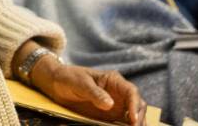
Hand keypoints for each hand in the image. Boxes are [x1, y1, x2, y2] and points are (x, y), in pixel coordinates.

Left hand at [31, 57, 145, 125]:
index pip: (131, 92)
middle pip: (137, 105)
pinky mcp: (109, 116)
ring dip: (136, 125)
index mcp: (114, 81)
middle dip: (139, 119)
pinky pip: (121, 124)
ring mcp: (116, 105)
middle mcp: (118, 93)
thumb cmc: (69, 77)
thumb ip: (95, 93)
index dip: (135, 106)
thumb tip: (110, 104)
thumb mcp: (81, 83)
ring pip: (133, 117)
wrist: (57, 83)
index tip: (133, 119)